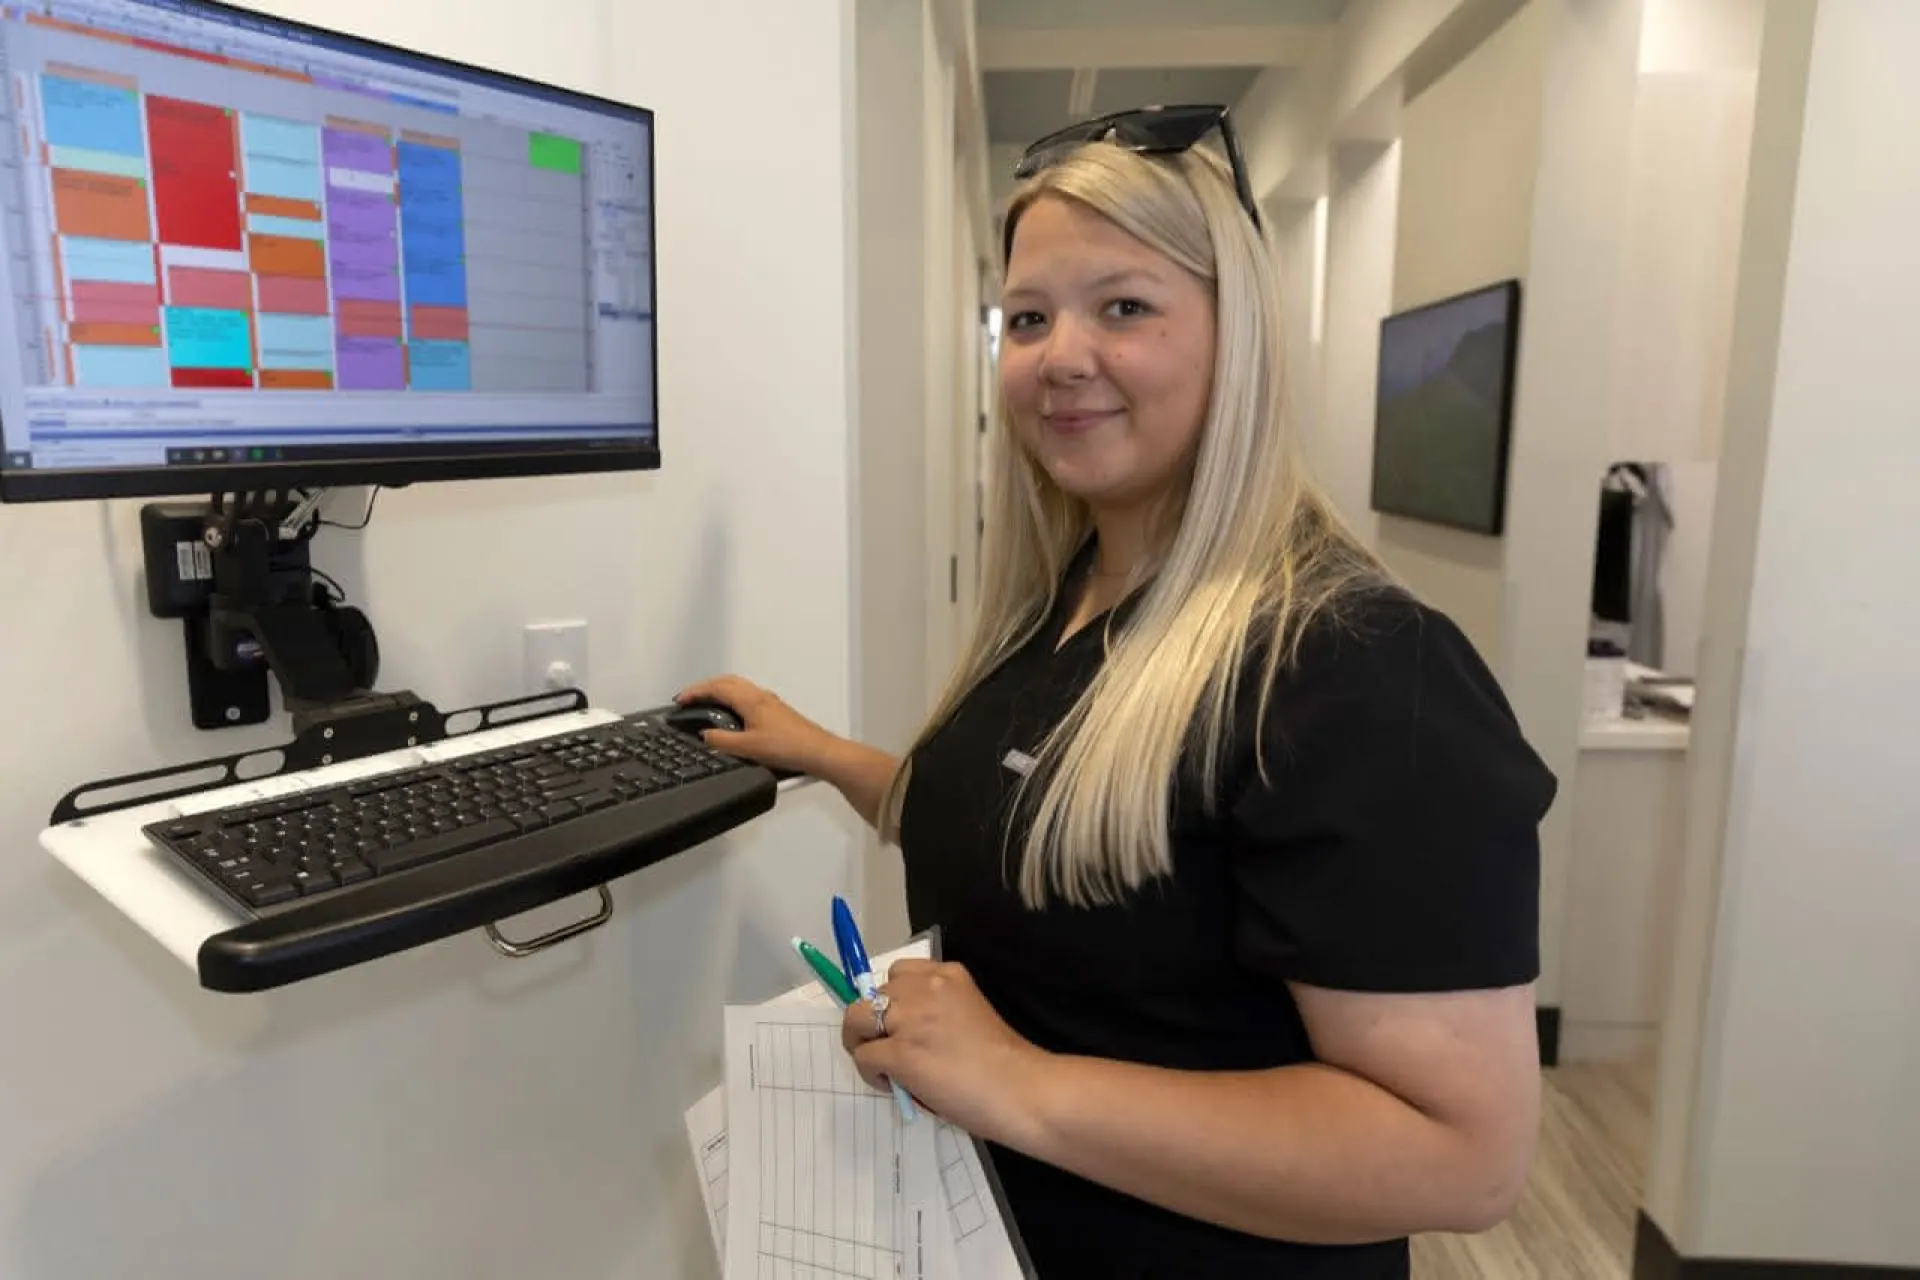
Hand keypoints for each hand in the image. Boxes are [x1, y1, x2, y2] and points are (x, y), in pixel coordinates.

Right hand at [673, 674, 837, 776]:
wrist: (818, 752)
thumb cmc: (790, 747)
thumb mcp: (747, 748)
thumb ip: (721, 741)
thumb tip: (705, 735)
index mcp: (751, 700)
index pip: (716, 687)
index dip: (695, 692)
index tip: (680, 699)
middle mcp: (760, 696)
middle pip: (727, 681)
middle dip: (705, 687)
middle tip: (689, 697)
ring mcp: (769, 702)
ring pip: (738, 687)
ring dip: (718, 690)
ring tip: (705, 702)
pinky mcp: (776, 711)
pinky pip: (747, 696)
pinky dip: (731, 698)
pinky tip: (731, 714)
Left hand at [842, 959, 1053, 1147]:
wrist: (1022, 1089)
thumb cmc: (1004, 1063)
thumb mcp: (968, 1014)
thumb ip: (936, 1012)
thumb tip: (901, 1033)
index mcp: (949, 975)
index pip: (898, 974)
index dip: (893, 1001)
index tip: (901, 1024)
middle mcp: (926, 988)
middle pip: (872, 996)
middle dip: (874, 1023)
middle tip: (890, 1050)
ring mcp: (911, 1019)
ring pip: (855, 1020)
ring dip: (863, 1043)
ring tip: (886, 1067)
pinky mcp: (900, 1052)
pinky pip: (863, 1057)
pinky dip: (870, 1073)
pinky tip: (895, 1085)